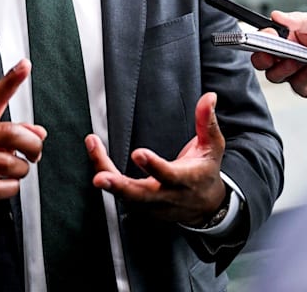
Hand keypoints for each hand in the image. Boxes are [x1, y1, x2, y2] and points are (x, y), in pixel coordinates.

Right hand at [0, 59, 46, 214]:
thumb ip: (14, 131)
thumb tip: (39, 133)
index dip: (11, 80)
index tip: (26, 65)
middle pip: (11, 134)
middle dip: (33, 146)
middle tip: (34, 154)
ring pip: (9, 164)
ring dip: (21, 171)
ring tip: (15, 170)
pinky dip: (11, 188)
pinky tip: (6, 184)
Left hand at [89, 93, 226, 226]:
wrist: (206, 206)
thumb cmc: (206, 172)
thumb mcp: (212, 147)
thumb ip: (207, 122)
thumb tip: (208, 98)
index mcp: (186, 180)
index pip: (169, 176)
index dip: (154, 166)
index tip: (138, 154)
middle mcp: (167, 195)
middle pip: (140, 195)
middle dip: (119, 187)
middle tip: (100, 177)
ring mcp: (152, 204)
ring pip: (126, 196)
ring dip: (107, 179)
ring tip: (94, 153)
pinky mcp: (141, 207)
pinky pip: (121, 194)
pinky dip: (107, 178)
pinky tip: (96, 157)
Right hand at [249, 10, 306, 99]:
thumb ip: (297, 20)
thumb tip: (276, 15)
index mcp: (288, 38)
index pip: (264, 40)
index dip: (261, 39)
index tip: (267, 36)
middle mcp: (288, 55)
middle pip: (262, 61)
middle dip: (262, 58)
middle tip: (271, 55)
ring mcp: (295, 72)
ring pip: (274, 75)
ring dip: (283, 68)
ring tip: (298, 60)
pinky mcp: (306, 87)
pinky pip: (295, 85)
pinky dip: (301, 76)